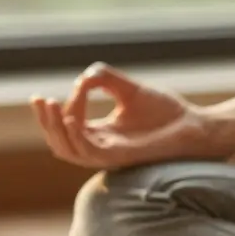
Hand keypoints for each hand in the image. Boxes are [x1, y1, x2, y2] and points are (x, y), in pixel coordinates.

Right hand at [30, 62, 224, 169]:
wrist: (195, 126)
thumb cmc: (166, 112)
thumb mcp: (129, 89)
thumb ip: (103, 79)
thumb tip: (80, 79)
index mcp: (101, 134)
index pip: (64, 130)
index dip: (49, 114)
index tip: (46, 94)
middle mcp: (102, 147)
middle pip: (60, 143)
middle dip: (45, 123)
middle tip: (39, 101)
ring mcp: (111, 154)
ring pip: (70, 151)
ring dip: (56, 130)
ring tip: (52, 107)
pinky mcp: (123, 156)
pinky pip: (91, 153)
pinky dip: (77, 138)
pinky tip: (70, 120)